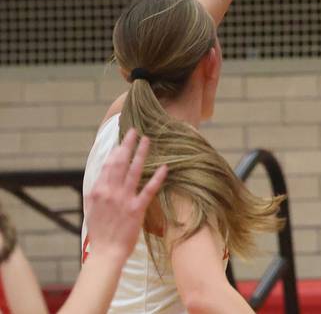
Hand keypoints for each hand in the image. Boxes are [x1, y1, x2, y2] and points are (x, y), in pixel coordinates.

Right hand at [84, 130, 166, 265]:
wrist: (105, 253)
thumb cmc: (100, 232)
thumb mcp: (92, 208)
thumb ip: (97, 190)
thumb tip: (101, 175)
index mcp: (99, 190)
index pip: (108, 164)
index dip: (116, 150)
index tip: (122, 140)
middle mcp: (110, 191)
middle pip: (120, 162)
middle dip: (127, 145)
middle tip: (134, 130)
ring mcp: (124, 199)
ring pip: (134, 171)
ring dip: (141, 154)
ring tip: (147, 140)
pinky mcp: (136, 209)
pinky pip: (148, 190)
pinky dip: (157, 178)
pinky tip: (165, 167)